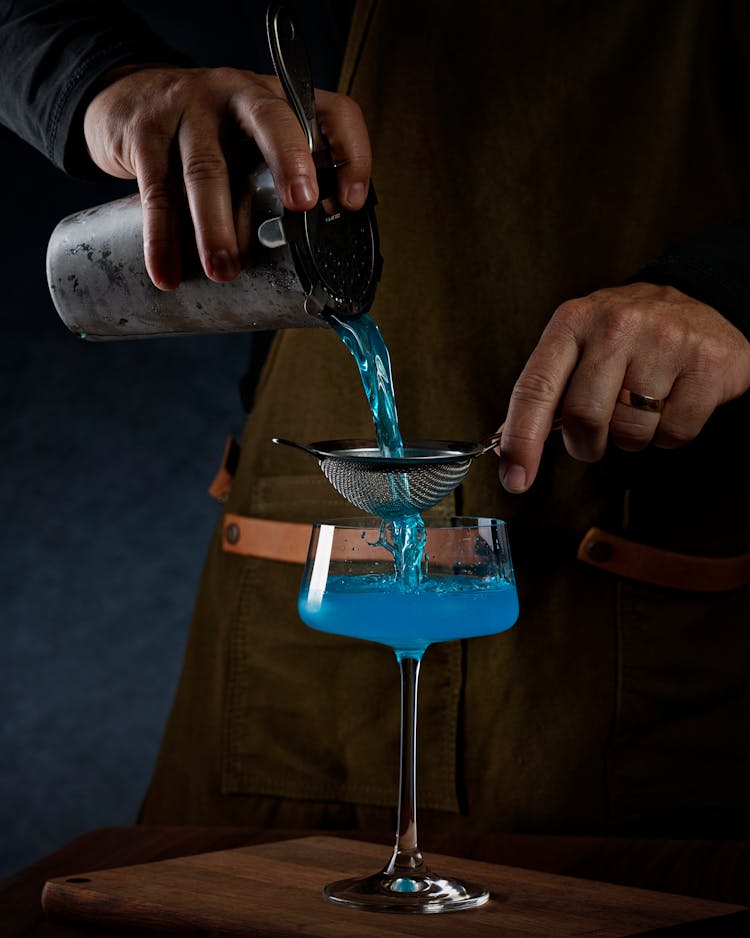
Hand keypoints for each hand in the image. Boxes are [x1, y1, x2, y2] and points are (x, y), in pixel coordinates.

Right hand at [83, 65, 371, 289]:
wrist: (125, 97)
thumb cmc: (206, 134)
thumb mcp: (250, 144)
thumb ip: (276, 182)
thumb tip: (308, 254)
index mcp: (277, 100)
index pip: (331, 111)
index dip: (351, 153)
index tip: (351, 204)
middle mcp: (237, 94)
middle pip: (270, 120)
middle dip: (289, 161)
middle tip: (300, 207)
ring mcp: (189, 109)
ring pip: (206, 167)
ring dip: (216, 224)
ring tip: (224, 270)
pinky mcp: (145, 132)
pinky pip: (156, 190)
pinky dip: (161, 238)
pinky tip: (166, 273)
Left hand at [497, 283, 749, 492]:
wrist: (698, 301)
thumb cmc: (626, 335)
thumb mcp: (577, 344)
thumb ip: (544, 391)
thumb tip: (504, 444)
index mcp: (573, 322)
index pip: (535, 389)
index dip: (521, 440)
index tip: (514, 479)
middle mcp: (616, 325)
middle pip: (584, 418)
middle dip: (585, 443)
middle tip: (595, 434)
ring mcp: (665, 341)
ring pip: (631, 433)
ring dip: (631, 438)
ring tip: (640, 407)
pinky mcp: (706, 364)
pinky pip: (674, 434)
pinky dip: (668, 435)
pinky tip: (671, 404)